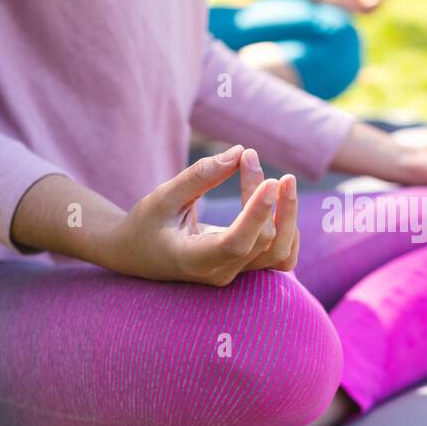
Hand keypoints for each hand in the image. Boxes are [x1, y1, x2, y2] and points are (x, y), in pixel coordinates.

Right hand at [101, 145, 297, 285]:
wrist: (137, 254)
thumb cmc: (146, 224)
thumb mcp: (164, 197)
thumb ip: (199, 176)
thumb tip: (239, 152)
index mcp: (193, 260)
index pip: (236, 243)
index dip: (257, 212)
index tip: (271, 180)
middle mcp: (219, 272)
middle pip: (262, 240)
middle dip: (268, 198)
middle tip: (251, 157)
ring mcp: (235, 274)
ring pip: (280, 254)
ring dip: (288, 216)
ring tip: (285, 181)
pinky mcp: (245, 268)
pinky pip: (282, 258)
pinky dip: (289, 231)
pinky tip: (281, 202)